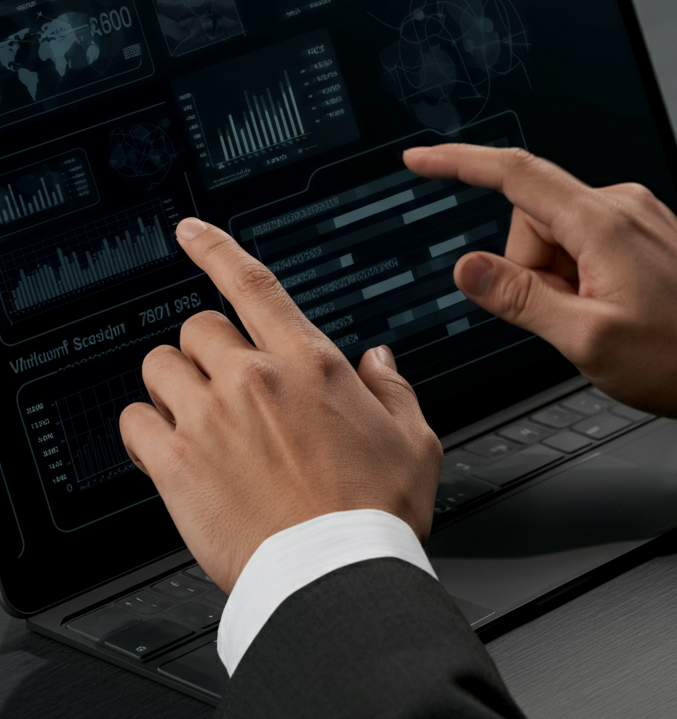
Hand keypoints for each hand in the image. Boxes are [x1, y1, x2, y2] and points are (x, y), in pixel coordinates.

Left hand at [119, 219, 441, 593]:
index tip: (191, 232)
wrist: (336, 574)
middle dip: (209, 346)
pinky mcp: (177, 464)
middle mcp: (254, 379)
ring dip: (173, 381)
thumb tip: (377, 358)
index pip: (253, 284)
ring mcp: (210, 418)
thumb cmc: (375, 511)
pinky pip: (133, 421)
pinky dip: (144, 427)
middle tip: (226, 379)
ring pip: (159, 366)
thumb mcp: (413, 438)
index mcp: (310, 363)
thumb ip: (392, 387)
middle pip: (199, 326)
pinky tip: (168, 444)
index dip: (216, 249)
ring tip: (194, 410)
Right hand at [403, 145, 676, 421]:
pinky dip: (578, 272)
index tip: (421, 160)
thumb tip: (466, 267)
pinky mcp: (641, 230)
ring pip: (556, 233)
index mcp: (602, 223)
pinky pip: (584, 239)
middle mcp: (620, 204)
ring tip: (596, 315)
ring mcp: (634, 214)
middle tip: (567, 316)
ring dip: (557, 276)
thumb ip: (519, 299)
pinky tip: (609, 304)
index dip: (460, 164)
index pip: (515, 174)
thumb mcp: (586, 338)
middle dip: (531, 269)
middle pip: (532, 219)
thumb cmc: (674, 357)